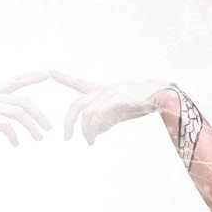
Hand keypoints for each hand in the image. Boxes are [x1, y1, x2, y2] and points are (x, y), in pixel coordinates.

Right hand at [0, 70, 55, 147]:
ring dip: (30, 126)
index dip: (31, 76)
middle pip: (21, 102)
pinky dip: (11, 132)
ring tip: (39, 139)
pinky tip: (15, 142)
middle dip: (38, 114)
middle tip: (49, 129)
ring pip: (15, 112)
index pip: (15, 81)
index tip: (49, 72)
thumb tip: (5, 126)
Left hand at [43, 68, 171, 144]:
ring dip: (85, 130)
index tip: (50, 70)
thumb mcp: (119, 113)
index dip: (64, 77)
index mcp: (102, 89)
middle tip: (66, 138)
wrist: (161, 96)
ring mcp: (109, 93)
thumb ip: (105, 121)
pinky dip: (94, 127)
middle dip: (68, 122)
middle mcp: (103, 89)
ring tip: (89, 141)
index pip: (78, 83)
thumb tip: (92, 133)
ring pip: (86, 113)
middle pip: (76, 105)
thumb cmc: (140, 103)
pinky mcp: (116, 99)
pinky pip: (98, 114)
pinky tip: (95, 136)